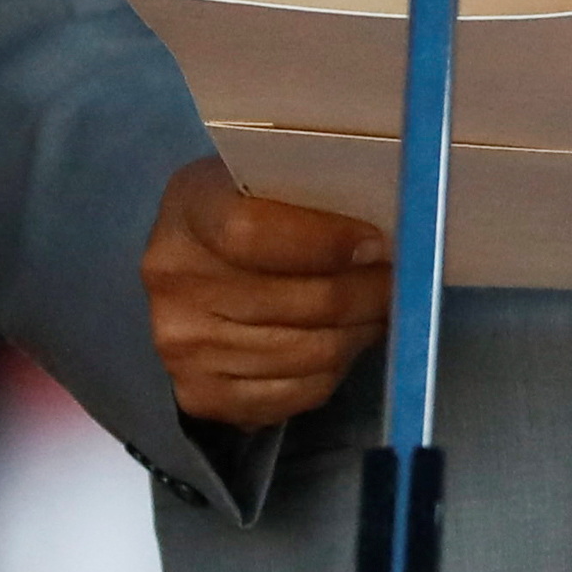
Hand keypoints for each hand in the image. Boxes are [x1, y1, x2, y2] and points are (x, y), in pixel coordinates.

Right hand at [146, 157, 390, 428]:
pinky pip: (295, 395)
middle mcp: (174, 281)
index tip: (375, 244)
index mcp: (189, 208)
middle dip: (366, 294)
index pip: (251, 233)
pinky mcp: (200, 395)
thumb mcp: (263, 176)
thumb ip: (311, 195)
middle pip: (297, 301)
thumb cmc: (244, 210)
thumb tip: (383, 239)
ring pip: (307, 354)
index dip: (325, 243)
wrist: (186, 268)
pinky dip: (333, 372)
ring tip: (376, 311)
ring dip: (357, 333)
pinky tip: (342, 343)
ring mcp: (182, 345)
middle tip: (397, 282)